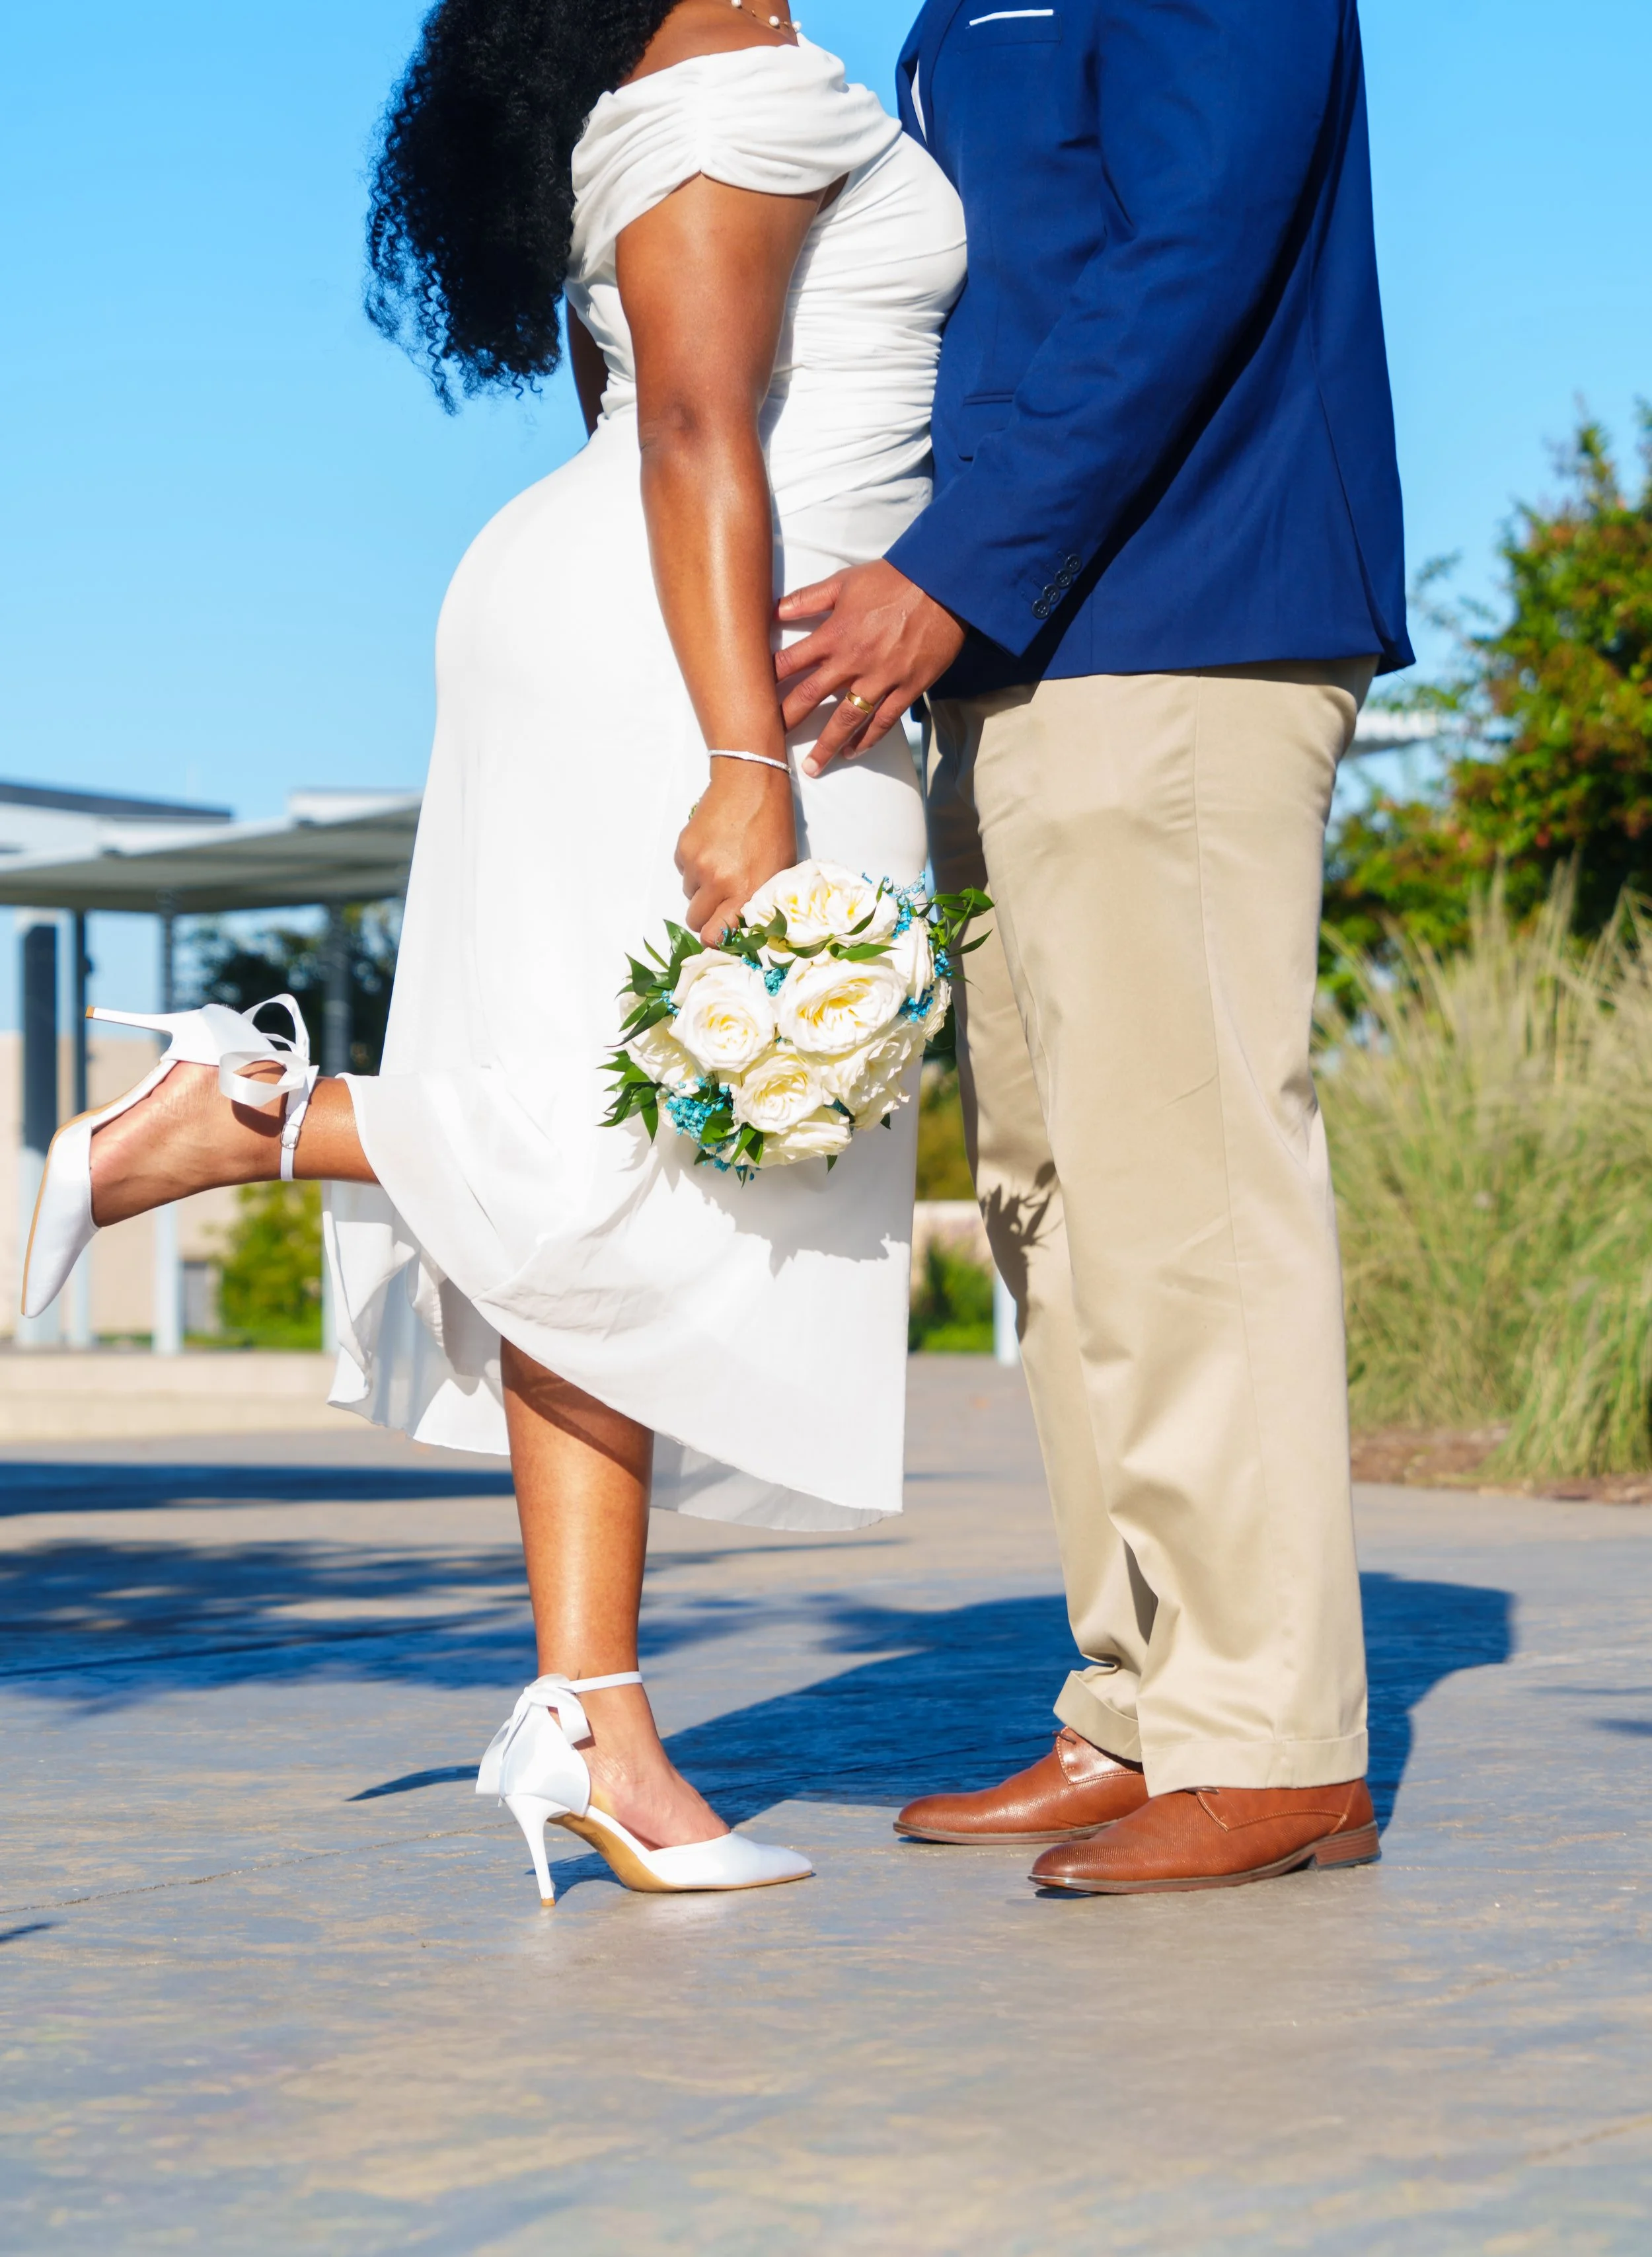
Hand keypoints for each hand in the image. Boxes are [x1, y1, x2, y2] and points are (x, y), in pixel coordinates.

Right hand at [675, 759, 796, 943]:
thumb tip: (746, 925)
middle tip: (722, 899)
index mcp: (746, 891)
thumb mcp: (780, 868)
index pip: (714, 935)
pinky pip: (683, 870)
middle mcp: (718, 882)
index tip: (722, 932)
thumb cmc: (773, 826)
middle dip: (707, 915)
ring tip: (722, 864)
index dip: (716, 937)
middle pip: (695, 920)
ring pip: (689, 894)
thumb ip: (761, 900)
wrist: (750, 782)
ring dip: (702, 888)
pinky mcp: (684, 847)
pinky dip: (694, 866)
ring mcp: (697, 864)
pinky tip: (714, 847)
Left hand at [775, 561, 965, 774]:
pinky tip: (853, 752)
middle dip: (787, 721)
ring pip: (846, 719)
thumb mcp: (844, 582)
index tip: (751, 697)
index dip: (768, 680)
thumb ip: (808, 598)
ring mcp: (880, 678)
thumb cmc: (893, 579)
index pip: (790, 663)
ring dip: (826, 745)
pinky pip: (884, 720)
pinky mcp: (907, 687)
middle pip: (810, 697)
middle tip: (768, 742)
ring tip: (811, 768)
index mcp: (833, 635)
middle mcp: (852, 661)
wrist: (944, 584)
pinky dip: (868, 739)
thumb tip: (774, 610)